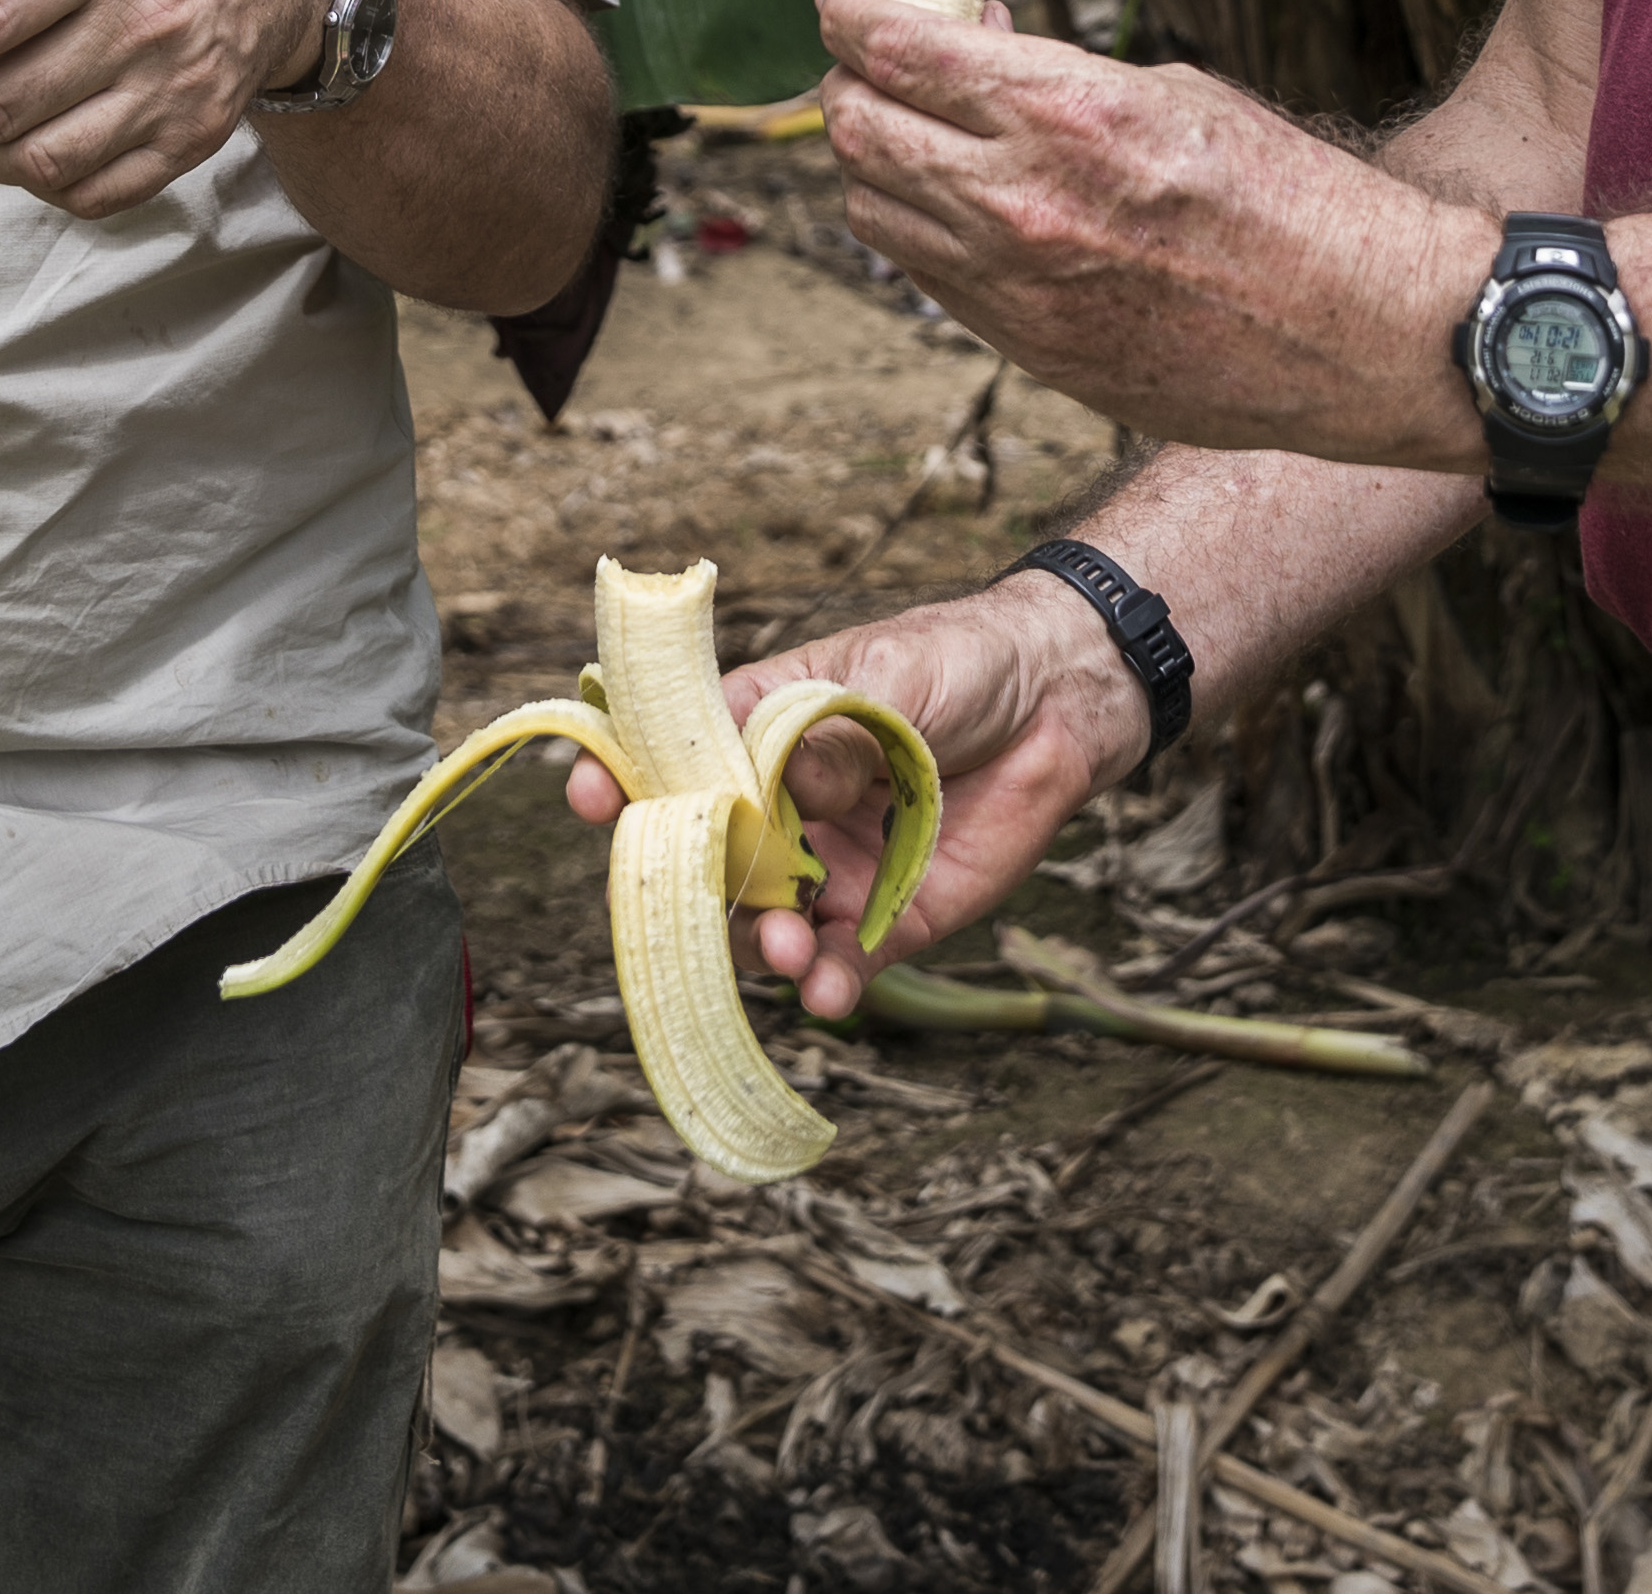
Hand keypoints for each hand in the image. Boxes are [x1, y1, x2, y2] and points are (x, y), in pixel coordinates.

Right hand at [560, 574, 1148, 1015]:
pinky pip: (845, 965)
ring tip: (790, 948)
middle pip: (705, 864)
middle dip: (693, 891)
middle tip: (707, 899)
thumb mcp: (888, 678)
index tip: (590, 795)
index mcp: (755, 732)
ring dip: (761, 947)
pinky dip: (829, 984)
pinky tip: (829, 989)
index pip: (668, 762)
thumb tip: (783, 788)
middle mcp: (779, 810)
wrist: (1061, 698)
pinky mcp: (890, 918)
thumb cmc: (958, 661)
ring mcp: (829, 869)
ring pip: (764, 927)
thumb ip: (830, 737)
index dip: (621, 780)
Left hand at [812, 0, 1483, 464]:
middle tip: (871, 58)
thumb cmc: (1292, 196)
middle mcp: (1019, 203)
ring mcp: (1016, 290)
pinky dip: (924, 225)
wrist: (1363, 333)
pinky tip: (964, 198)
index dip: (848, 13)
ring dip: (878, 158)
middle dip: (849, 80)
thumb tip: (977, 52)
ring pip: (875, 210)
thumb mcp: (1174, 94)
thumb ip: (1057, 78)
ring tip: (920, 126)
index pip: (893, 51)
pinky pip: (930, 277)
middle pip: (857, 130)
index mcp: (1064, 112)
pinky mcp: (1032, 353)